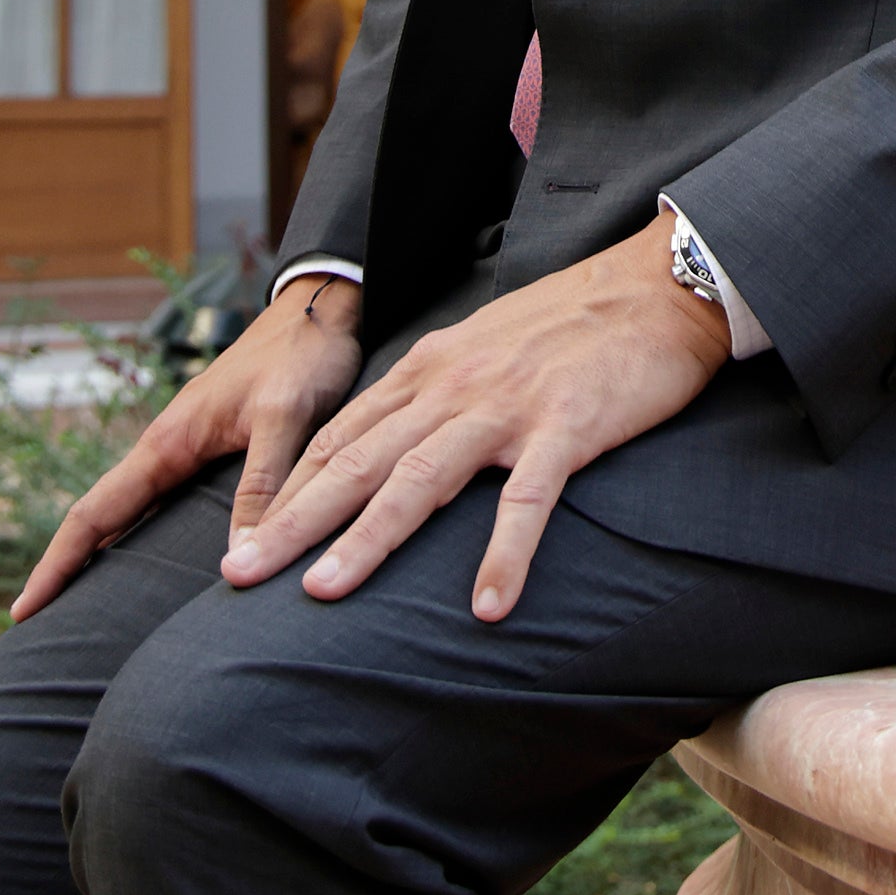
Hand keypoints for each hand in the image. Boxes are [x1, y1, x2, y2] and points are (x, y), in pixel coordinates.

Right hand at [7, 273, 364, 623]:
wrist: (322, 308)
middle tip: (37, 630)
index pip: (95, 511)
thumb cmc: (302, 355)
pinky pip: (164, 503)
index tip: (22, 612)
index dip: (58, 564)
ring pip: (132, 512)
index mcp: (168, 441)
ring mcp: (187, 448)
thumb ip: (263, 485)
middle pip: (102, 519)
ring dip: (102, 557)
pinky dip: (142, 536)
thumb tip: (236, 564)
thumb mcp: (285, 418)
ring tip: (83, 614)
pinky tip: (152, 566)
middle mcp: (167, 447)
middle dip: (66, 570)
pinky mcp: (213, 449)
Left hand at [226, 215, 731, 622]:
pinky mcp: (567, 427)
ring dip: (368, 539)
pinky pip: (529, 500)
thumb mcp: (483, 347)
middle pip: (358, 463)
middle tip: (240, 574)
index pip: (342, 439)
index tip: (243, 542)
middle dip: (293, 522)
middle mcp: (453, 388)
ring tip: (323, 594)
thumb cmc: (572, 326)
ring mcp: (507, 408)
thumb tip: (391, 442)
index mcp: (430, 370)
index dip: (288, 492)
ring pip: (421, 479)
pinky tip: (490, 606)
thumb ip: (436, 393)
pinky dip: (505, 554)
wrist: (655, 287)